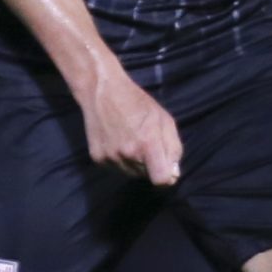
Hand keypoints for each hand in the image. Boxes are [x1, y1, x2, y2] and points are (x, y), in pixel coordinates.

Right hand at [78, 66, 182, 185]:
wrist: (102, 92)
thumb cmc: (138, 103)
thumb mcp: (165, 120)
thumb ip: (173, 148)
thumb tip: (173, 174)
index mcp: (147, 144)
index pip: (161, 179)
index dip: (167, 178)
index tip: (167, 169)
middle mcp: (128, 154)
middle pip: (147, 176)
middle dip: (151, 165)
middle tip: (146, 143)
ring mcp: (110, 157)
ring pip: (131, 173)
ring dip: (136, 164)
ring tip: (131, 140)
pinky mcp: (97, 158)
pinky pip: (116, 168)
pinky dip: (121, 160)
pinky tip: (118, 141)